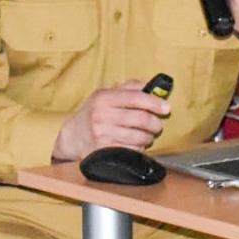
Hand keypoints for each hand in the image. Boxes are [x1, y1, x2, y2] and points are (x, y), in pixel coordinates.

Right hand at [52, 80, 169, 160]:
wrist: (71, 137)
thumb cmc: (94, 113)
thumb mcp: (105, 95)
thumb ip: (128, 88)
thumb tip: (150, 85)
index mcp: (103, 98)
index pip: (136, 98)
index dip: (154, 103)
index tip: (166, 108)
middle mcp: (101, 116)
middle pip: (142, 119)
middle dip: (155, 123)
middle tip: (157, 125)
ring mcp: (102, 135)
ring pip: (140, 137)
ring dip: (149, 137)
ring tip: (147, 135)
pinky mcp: (104, 152)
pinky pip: (133, 151)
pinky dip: (140, 148)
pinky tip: (136, 145)